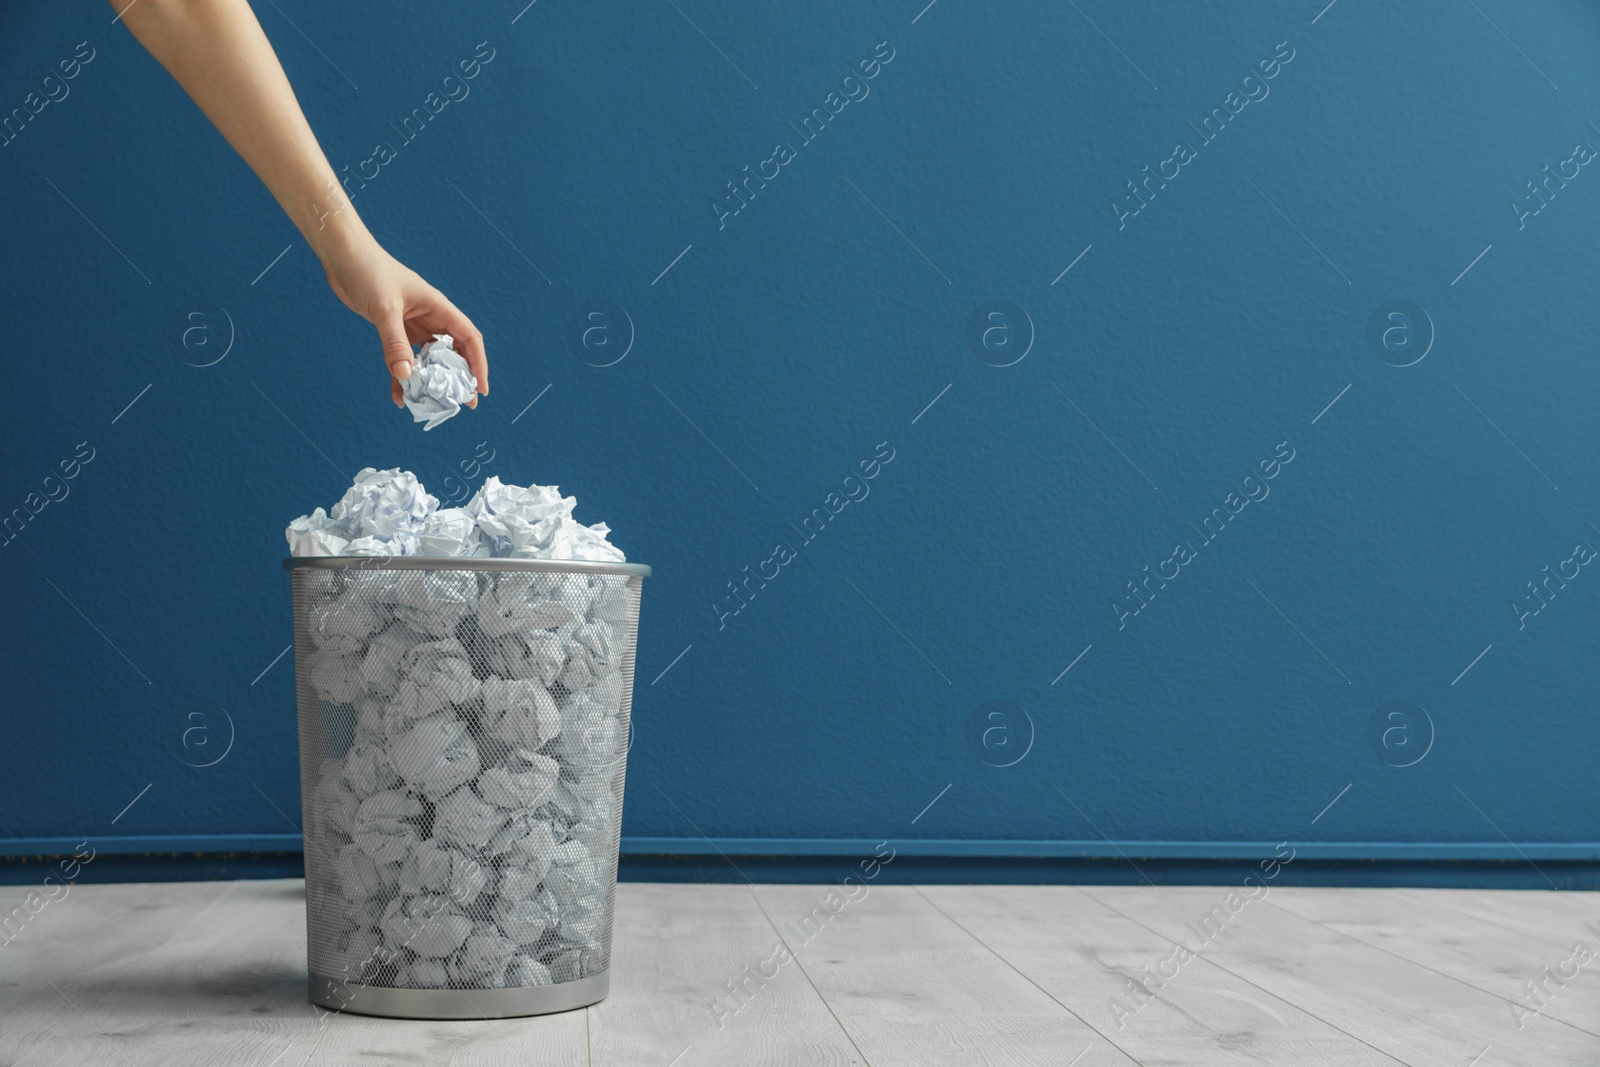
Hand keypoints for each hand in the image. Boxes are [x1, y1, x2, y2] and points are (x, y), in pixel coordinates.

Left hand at [320, 230, 488, 406]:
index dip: (478, 364)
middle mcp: (430, 318)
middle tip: (462, 404)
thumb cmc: (369, 272)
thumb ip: (395, 343)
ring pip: (429, 359)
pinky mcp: (394, 331)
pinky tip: (397, 395)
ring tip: (432, 405)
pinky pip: (404, 359)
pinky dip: (403, 377)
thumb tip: (406, 376)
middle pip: (454, 351)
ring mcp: (412, 325)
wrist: (343, 257)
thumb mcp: (384, 309)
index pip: (469, 338)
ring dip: (431, 381)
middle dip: (459, 378)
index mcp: (438, 307)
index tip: (479, 388)